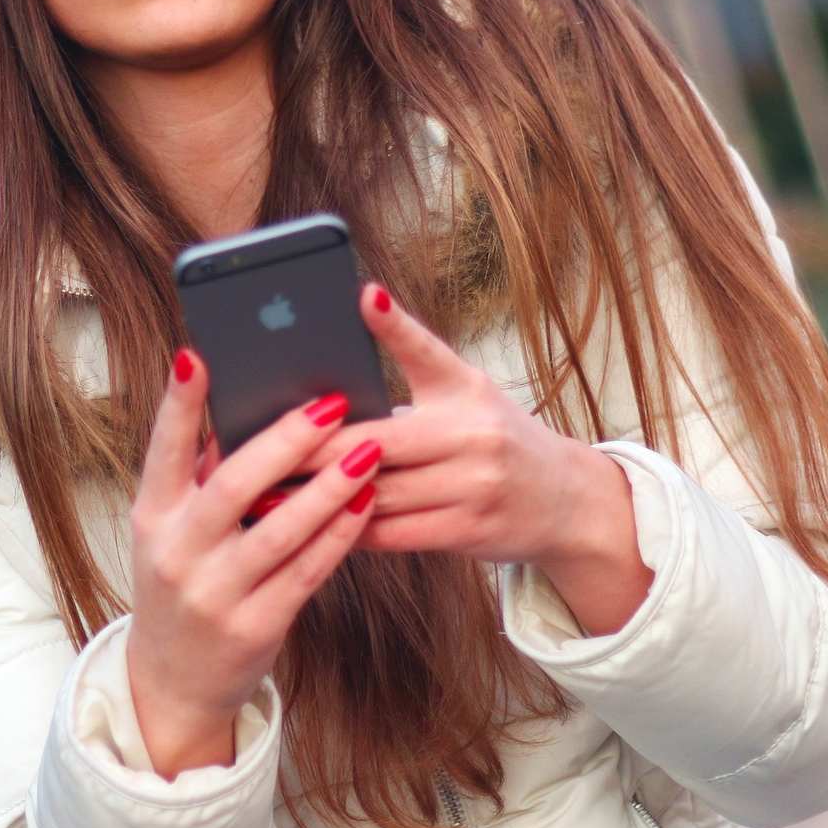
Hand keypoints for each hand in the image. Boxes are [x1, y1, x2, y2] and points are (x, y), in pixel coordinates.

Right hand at [125, 346, 381, 754]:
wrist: (171, 683)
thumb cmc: (183, 578)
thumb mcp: (170, 528)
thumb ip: (202, 476)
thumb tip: (250, 407)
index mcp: (152, 514)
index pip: (163, 449)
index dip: (178, 403)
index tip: (198, 355)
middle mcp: (176, 552)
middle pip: (234, 485)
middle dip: (285, 441)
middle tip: (331, 404)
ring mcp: (214, 594)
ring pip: (279, 531)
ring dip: (328, 488)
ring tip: (367, 451)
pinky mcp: (253, 628)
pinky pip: (306, 573)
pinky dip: (338, 535)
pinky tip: (364, 502)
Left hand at [290, 283, 592, 566]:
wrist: (565, 500)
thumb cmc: (497, 436)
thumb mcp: (466, 391)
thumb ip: (413, 372)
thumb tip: (344, 351)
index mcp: (465, 388)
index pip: (425, 350)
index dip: (393, 322)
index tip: (363, 294)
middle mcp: (473, 433)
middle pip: (377, 440)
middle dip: (314, 448)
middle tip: (262, 447)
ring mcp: (474, 485)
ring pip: (379, 492)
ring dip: (321, 496)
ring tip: (269, 494)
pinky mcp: (470, 531)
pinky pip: (394, 533)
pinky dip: (350, 530)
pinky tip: (315, 527)